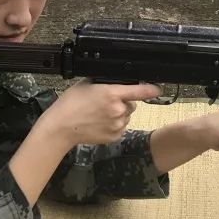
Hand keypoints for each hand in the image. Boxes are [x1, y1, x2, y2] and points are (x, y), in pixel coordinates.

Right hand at [39, 81, 161, 147]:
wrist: (61, 127)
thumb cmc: (71, 103)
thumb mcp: (87, 84)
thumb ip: (104, 82)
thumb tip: (113, 81)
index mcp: (112, 93)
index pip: (140, 91)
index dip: (150, 89)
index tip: (157, 88)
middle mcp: (118, 110)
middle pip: (131, 104)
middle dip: (122, 102)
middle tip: (105, 102)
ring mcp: (117, 125)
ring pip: (126, 116)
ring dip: (118, 114)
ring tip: (100, 114)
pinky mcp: (114, 137)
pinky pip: (120, 128)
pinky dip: (114, 126)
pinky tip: (99, 123)